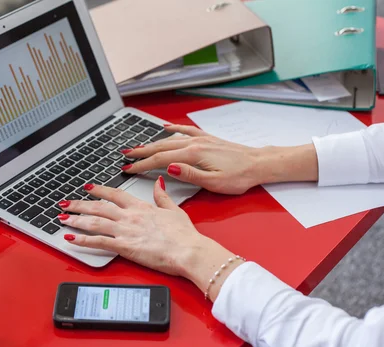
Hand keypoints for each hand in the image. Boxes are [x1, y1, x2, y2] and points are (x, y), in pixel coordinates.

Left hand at [57, 181, 239, 299]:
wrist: (188, 250)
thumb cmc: (184, 235)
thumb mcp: (174, 210)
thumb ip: (162, 196)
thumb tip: (159, 182)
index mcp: (141, 207)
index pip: (114, 194)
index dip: (99, 190)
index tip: (88, 188)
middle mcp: (129, 217)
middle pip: (98, 207)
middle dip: (79, 205)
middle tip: (65, 203)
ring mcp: (125, 231)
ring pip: (94, 222)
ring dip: (76, 220)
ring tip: (62, 218)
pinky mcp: (124, 246)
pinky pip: (98, 242)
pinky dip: (82, 239)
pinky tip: (71, 238)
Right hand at [121, 124, 263, 194]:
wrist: (259, 164)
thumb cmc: (239, 176)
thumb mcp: (213, 182)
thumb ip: (189, 174)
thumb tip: (168, 167)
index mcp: (193, 155)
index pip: (160, 160)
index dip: (142, 165)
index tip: (128, 169)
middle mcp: (194, 144)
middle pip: (160, 148)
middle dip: (140, 152)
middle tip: (124, 156)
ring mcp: (200, 139)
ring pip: (169, 140)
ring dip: (151, 143)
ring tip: (137, 146)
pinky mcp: (207, 139)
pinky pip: (186, 131)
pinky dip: (173, 129)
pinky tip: (165, 128)